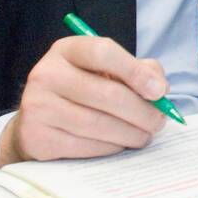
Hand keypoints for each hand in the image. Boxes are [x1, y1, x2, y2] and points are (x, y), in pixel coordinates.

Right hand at [0, 37, 169, 168]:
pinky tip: (120, 143)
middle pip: (107, 94)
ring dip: (131, 133)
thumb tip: (161, 89)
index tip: (159, 91)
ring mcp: (38, 107)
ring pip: (99, 124)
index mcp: (67, 50)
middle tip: (159, 122)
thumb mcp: (106, 69)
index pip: (103, 52)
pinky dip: (111, 147)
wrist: (37, 118)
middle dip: (142, 112)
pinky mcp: (37, 138)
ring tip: (145, 135)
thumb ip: (138, 70)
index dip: (135, 72)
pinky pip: (86, 146)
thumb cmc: (83, 88)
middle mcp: (47, 74)